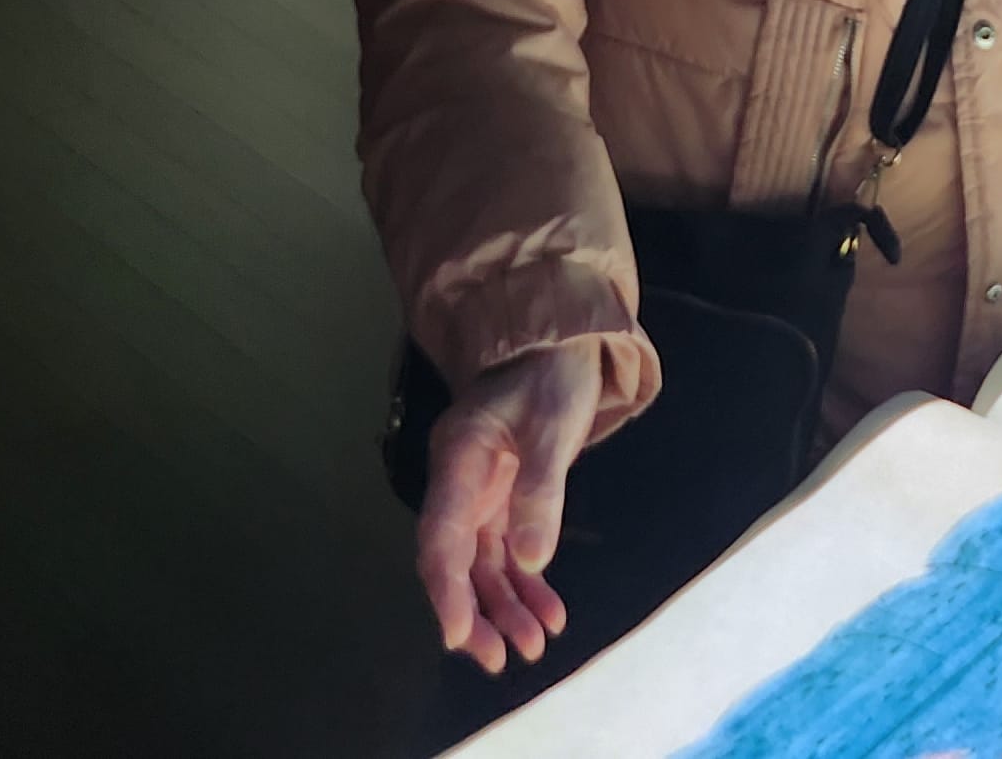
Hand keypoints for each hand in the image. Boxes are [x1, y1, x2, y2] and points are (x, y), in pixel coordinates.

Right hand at [416, 340, 602, 671]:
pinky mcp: (506, 501)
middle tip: (500, 660)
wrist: (560, 342)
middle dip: (474, 614)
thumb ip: (542, 489)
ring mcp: (482, 495)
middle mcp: (461, 483)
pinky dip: (526, 586)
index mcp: (459, 459)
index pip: (441, 536)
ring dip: (504, 608)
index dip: (444, 590)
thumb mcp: (553, 423)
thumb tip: (532, 559)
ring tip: (533, 647)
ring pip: (482, 566)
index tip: (455, 635)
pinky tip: (549, 616)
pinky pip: (509, 554)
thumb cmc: (551, 373)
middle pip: (455, 562)